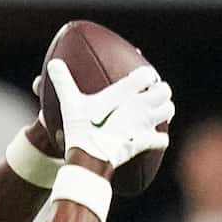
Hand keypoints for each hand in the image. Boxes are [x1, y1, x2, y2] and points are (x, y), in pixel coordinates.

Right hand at [46, 57, 172, 174]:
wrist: (90, 157)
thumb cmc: (81, 128)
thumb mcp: (70, 103)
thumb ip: (63, 81)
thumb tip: (53, 63)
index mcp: (124, 93)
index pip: (146, 75)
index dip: (148, 74)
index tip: (144, 77)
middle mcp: (139, 107)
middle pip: (164, 91)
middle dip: (161, 91)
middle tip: (153, 93)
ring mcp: (144, 125)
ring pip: (168, 111)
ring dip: (165, 110)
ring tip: (158, 111)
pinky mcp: (144, 143)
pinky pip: (162, 139)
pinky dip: (160, 139)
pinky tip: (156, 138)